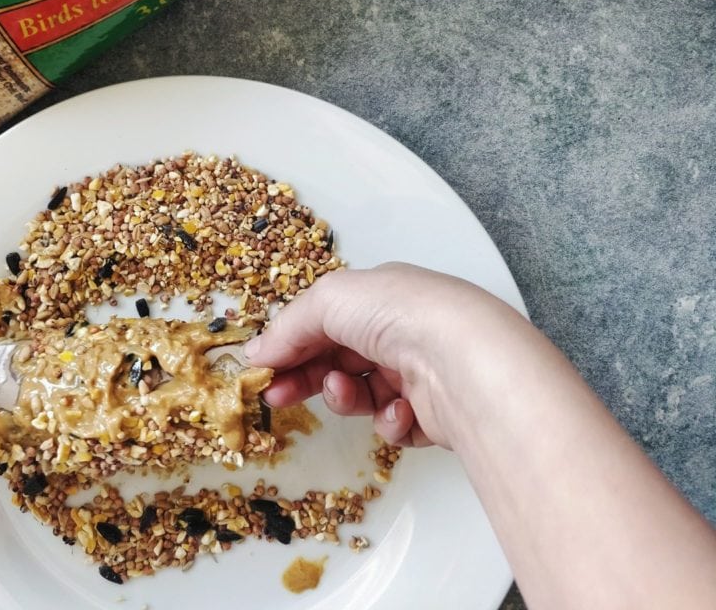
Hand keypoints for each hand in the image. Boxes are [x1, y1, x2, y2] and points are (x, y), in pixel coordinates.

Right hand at [244, 262, 528, 447]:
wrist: (465, 361)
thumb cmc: (402, 314)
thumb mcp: (328, 300)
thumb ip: (288, 326)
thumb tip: (257, 350)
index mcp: (380, 297)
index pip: (324, 321)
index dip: (291, 344)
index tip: (262, 368)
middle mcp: (401, 332)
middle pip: (337, 359)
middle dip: (305, 377)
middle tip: (277, 395)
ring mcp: (420, 372)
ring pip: (362, 394)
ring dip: (346, 398)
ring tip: (346, 393)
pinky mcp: (436, 414)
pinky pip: (394, 424)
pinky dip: (388, 421)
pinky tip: (397, 410)